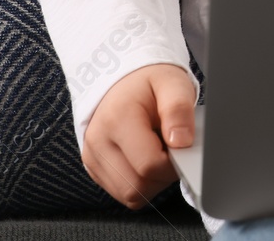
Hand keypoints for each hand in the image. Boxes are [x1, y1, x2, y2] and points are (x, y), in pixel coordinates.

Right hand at [81, 62, 197, 209]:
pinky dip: (138, 182)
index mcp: (117, 119)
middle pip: (137, 186)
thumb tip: (181, 142)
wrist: (124, 79)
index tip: (179, 145)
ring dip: (151, 181)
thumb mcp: (173, 83)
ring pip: (129, 194)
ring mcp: (92, 156)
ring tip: (156, 150)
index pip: (149, 165)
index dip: (173, 163)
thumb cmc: (149, 81)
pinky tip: (144, 157)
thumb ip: (179, 110)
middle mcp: (98, 140)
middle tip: (169, 148)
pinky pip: (121, 192)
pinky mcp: (93, 167)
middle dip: (162, 175)